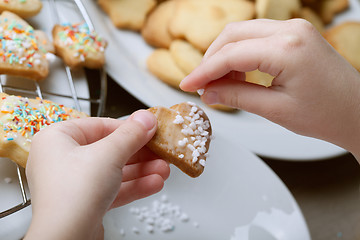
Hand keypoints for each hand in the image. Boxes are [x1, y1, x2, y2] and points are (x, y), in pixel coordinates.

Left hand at [24, 110, 169, 239]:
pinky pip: (113, 188)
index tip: (150, 128)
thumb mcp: (109, 154)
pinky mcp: (85, 202)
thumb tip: (146, 118)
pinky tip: (154, 184)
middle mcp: (63, 159)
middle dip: (140, 153)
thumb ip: (131, 135)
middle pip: (110, 149)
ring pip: (114, 171)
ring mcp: (74, 182)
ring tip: (164, 170)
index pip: (101, 126)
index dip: (129, 128)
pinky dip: (134, 186)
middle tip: (160, 151)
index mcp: (58, 138)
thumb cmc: (73, 193)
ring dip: (142, 171)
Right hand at [180, 19, 359, 158]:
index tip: (188, 86)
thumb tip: (208, 94)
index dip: (204, 71)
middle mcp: (291, 30)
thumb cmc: (327, 114)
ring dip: (225, 57)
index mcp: (288, 48)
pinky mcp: (295, 34)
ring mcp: (294, 29)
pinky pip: (257, 38)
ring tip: (219, 84)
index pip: (230, 54)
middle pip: (232, 35)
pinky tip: (237, 75)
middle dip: (211, 60)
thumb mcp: (275, 110)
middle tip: (200, 85)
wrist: (358, 113)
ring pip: (242, 34)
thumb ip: (236, 97)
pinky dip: (241, 54)